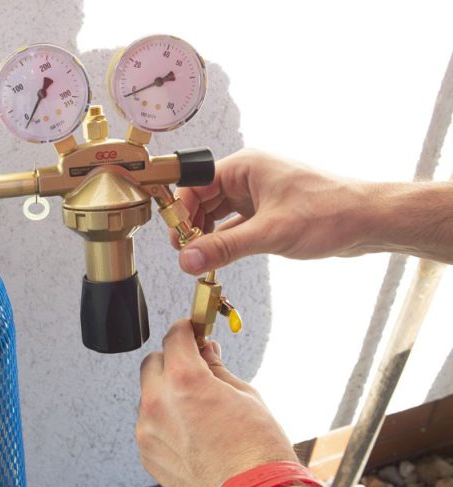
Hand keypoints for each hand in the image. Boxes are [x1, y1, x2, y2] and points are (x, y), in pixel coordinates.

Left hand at [136, 319, 296, 486]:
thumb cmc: (257, 449)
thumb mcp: (245, 395)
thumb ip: (216, 369)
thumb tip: (206, 351)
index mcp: (184, 379)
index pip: (174, 337)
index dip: (185, 330)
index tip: (191, 331)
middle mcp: (158, 401)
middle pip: (154, 362)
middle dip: (172, 360)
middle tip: (195, 369)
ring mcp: (148, 429)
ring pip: (149, 394)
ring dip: (166, 392)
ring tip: (197, 409)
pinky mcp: (147, 452)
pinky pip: (149, 423)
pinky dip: (164, 420)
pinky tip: (191, 433)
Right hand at [172, 149, 372, 274]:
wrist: (369, 221)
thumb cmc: (330, 212)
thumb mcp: (270, 233)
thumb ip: (225, 247)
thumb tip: (188, 259)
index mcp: (245, 167)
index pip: (195, 185)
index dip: (181, 211)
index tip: (177, 239)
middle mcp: (248, 177)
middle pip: (201, 200)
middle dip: (192, 227)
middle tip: (187, 255)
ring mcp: (257, 195)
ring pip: (216, 214)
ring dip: (208, 236)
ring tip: (203, 259)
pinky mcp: (267, 212)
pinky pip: (234, 225)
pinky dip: (225, 241)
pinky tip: (221, 258)